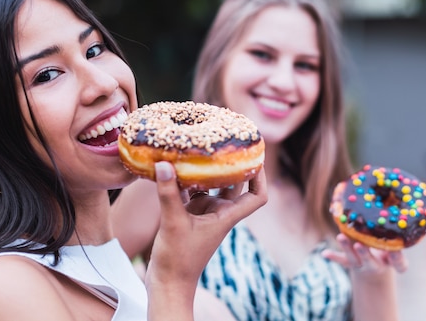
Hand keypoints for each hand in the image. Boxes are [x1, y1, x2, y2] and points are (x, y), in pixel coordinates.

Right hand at [145, 162, 266, 316]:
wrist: (168, 283)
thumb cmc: (178, 260)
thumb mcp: (173, 223)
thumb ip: (169, 194)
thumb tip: (164, 164)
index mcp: (227, 216)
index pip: (257, 196)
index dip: (261, 177)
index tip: (256, 156)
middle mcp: (220, 213)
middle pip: (236, 185)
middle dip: (234, 165)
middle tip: (229, 141)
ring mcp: (205, 214)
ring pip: (213, 186)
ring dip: (209, 170)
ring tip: (204, 147)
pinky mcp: (189, 216)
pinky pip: (193, 192)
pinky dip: (188, 180)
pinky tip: (176, 166)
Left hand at [321, 233, 407, 274]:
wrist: (373, 272)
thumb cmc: (387, 258)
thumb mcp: (394, 257)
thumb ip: (398, 253)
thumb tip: (400, 240)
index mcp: (388, 264)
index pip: (396, 264)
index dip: (396, 258)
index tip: (394, 250)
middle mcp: (372, 266)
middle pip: (368, 261)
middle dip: (364, 253)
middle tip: (359, 244)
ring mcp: (359, 264)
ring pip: (352, 257)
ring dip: (346, 247)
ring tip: (340, 237)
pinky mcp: (349, 261)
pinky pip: (341, 260)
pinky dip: (333, 256)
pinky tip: (324, 253)